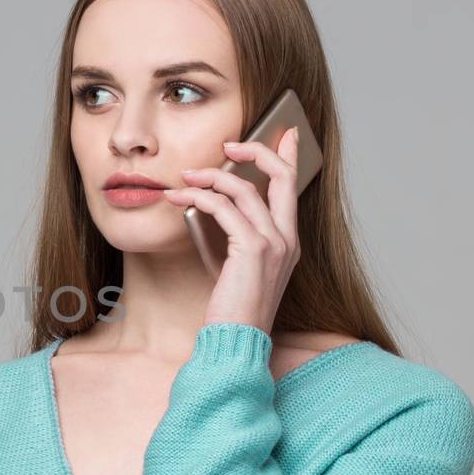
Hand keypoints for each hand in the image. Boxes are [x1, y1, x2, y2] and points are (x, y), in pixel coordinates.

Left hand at [160, 128, 301, 335]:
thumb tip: (209, 205)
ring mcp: (274, 244)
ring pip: (244, 190)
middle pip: (281, 176)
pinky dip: (199, 197)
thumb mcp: (235, 266)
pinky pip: (225, 208)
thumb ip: (233, 236)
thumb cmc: (231, 309)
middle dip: (256, 151)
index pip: (293, 189)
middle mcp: (288, 239)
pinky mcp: (254, 250)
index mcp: (289, 242)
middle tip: (229, 145)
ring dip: (210, 177)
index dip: (289, 156)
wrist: (236, 341)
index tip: (283, 132)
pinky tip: (180, 198)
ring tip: (185, 178)